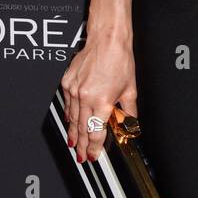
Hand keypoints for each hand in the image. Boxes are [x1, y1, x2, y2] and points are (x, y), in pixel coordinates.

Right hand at [60, 33, 137, 163]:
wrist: (107, 40)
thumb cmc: (119, 59)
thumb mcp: (130, 88)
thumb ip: (129, 110)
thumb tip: (130, 123)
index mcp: (102, 102)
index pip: (95, 133)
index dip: (94, 148)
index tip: (93, 156)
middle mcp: (85, 98)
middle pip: (81, 129)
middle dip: (80, 146)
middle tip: (80, 156)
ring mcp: (74, 90)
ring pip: (72, 118)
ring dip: (73, 133)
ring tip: (73, 144)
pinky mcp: (67, 83)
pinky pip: (67, 104)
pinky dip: (69, 115)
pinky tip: (70, 122)